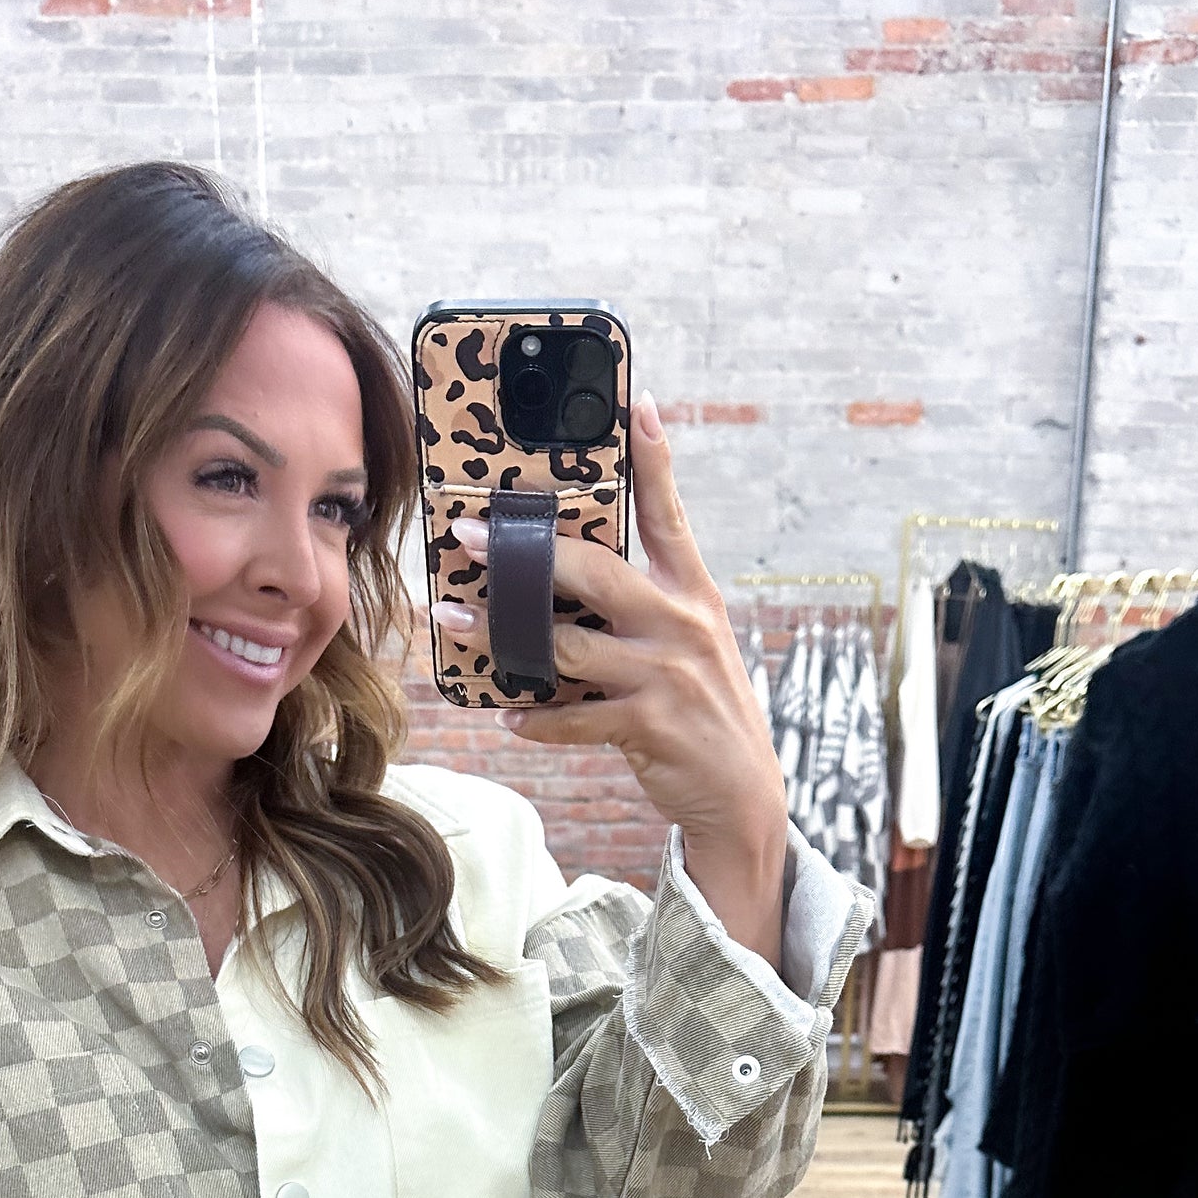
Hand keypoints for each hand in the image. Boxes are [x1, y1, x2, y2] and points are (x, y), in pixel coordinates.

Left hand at [428, 392, 789, 863]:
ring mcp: (665, 675)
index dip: (653, 461)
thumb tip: (570, 576)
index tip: (637, 404)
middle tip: (470, 535)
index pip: (669, 516)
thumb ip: (645, 606)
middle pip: (594, 572)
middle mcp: (681, 624)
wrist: (744, 793)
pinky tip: (510, 717)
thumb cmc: (701, 708)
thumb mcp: (692, 643)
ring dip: (500, 635)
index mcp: (692, 593)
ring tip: (453, 621)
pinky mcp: (649, 725)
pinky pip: (575, 716)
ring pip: (566, 644)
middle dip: (526, 553)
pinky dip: (537, 719)